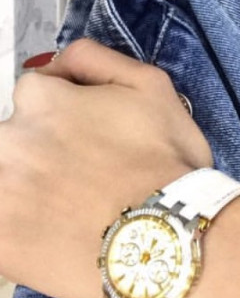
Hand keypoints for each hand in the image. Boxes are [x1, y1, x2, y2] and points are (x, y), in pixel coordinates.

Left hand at [0, 38, 212, 297]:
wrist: (166, 239)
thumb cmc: (164, 158)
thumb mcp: (151, 84)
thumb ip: (94, 58)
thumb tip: (55, 61)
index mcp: (38, 99)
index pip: (35, 93)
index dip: (66, 111)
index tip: (92, 136)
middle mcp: (7, 141)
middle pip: (16, 139)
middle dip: (42, 151)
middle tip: (84, 177)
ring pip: (9, 182)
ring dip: (30, 189)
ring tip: (70, 210)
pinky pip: (4, 226)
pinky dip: (23, 229)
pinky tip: (57, 236)